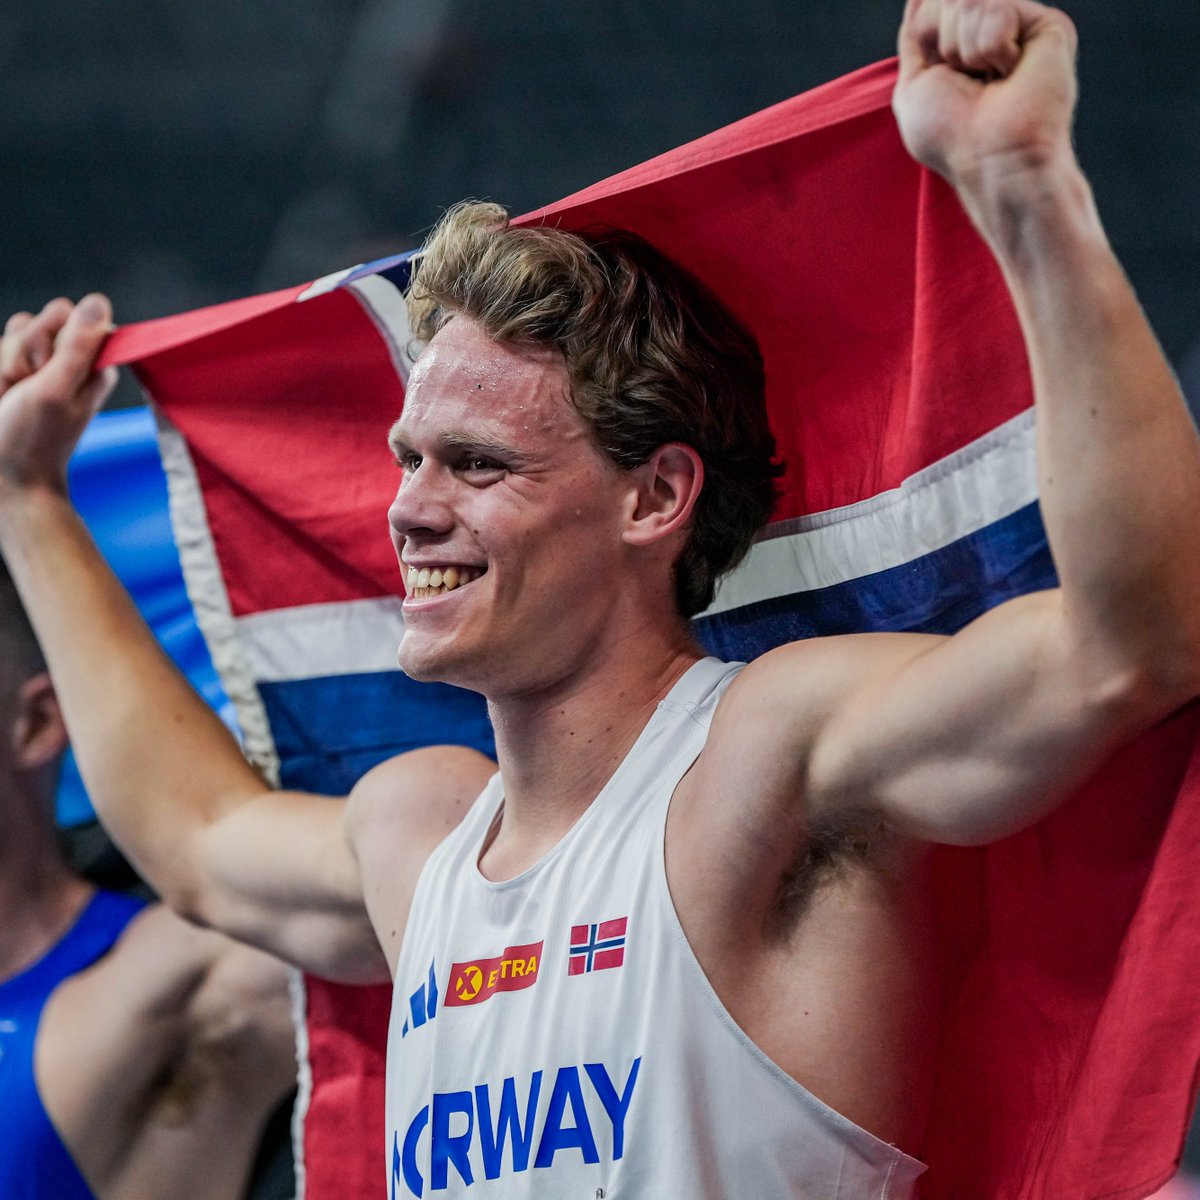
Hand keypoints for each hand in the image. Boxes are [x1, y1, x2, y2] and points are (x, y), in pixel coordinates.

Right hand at [0, 295, 116, 496]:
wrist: (7, 477)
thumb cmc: (33, 438)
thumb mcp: (56, 388)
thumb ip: (77, 345)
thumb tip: (98, 301)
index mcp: (91, 362)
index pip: (63, 313)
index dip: (46, 339)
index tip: (45, 373)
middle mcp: (67, 360)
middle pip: (33, 322)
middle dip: (21, 354)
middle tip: (26, 390)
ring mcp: (38, 369)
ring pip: (10, 337)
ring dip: (4, 368)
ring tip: (12, 399)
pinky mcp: (15, 376)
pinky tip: (1, 397)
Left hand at [893, 0, 1078, 196]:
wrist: (993, 159)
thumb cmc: (952, 137)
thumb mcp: (913, 87)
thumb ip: (915, 37)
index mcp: (963, 47)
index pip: (932, 7)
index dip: (928, 34)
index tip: (944, 74)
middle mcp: (993, 34)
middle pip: (948, 0)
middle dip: (945, 43)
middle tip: (969, 83)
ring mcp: (1021, 27)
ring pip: (971, 1)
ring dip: (966, 51)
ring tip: (990, 82)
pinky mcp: (1047, 26)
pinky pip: (999, 9)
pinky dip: (992, 47)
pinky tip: (1011, 72)